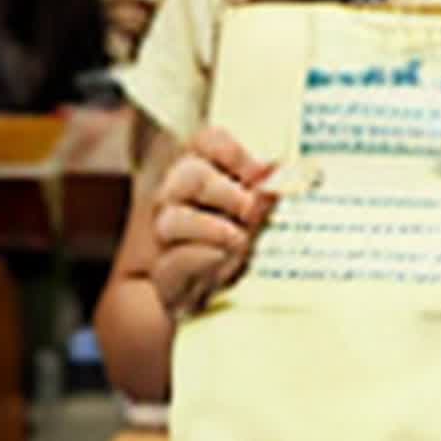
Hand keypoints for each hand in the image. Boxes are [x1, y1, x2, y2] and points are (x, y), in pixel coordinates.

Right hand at [149, 127, 275, 319]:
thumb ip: (263, 197)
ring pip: (174, 218)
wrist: (202, 300)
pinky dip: (204, 259)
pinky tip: (222, 260)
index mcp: (202, 170)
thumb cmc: (229, 248)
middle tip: (249, 212)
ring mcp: (165, 231)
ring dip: (213, 229)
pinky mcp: (164, 270)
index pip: (207, 140)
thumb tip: (276, 171)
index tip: (257, 175)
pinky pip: (177, 259)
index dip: (233, 153)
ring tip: (238, 241)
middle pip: (190, 176)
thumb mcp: (254, 220)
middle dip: (226, 194)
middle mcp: (176, 194)